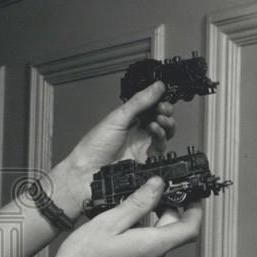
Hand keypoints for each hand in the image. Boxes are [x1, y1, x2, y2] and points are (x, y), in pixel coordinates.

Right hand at [38, 176, 201, 256]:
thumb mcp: (109, 222)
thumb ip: (137, 203)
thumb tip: (157, 186)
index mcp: (153, 246)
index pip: (191, 228)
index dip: (196, 209)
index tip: (192, 195)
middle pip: (173, 232)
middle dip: (168, 210)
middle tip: (151, 193)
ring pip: (158, 241)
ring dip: (151, 223)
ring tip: (129, 210)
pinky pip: (146, 252)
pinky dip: (141, 236)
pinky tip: (119, 230)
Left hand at [54, 81, 175, 216]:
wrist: (90, 171)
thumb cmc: (95, 146)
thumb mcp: (118, 117)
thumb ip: (139, 102)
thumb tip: (157, 86)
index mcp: (127, 118)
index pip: (149, 105)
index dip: (158, 100)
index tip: (163, 95)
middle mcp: (136, 130)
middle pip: (160, 118)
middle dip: (165, 111)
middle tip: (163, 108)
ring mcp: (142, 144)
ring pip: (164, 132)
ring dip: (166, 123)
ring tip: (159, 118)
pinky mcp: (147, 158)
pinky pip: (161, 145)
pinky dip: (161, 135)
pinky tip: (155, 129)